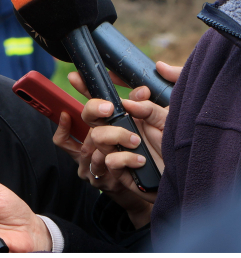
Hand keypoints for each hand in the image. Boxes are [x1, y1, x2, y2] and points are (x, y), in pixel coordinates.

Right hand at [63, 61, 178, 217]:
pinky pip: (108, 160)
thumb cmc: (173, 150)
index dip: (84, 88)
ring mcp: (112, 152)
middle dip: (93, 108)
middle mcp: (113, 134)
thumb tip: (139, 92)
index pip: (99, 100)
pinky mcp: (116, 172)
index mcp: (123, 118)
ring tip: (137, 142)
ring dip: (117, 136)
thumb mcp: (165, 122)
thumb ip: (151, 105)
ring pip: (96, 137)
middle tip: (110, 108)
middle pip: (87, 117)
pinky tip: (140, 161)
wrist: (183, 179)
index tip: (75, 78)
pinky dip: (125, 158)